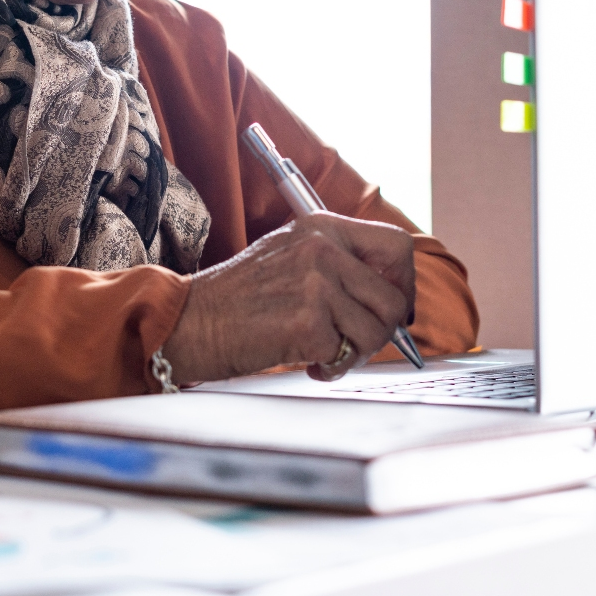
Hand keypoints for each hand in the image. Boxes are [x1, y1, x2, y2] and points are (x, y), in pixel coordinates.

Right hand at [160, 213, 414, 383]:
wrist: (191, 321)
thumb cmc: (238, 298)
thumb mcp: (290, 256)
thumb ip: (338, 264)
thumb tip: (392, 297)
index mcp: (322, 227)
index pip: (396, 246)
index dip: (404, 283)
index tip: (395, 307)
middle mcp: (323, 249)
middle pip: (394, 298)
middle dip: (382, 330)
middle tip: (355, 343)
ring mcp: (317, 285)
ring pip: (376, 331)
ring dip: (355, 352)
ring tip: (322, 352)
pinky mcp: (309, 324)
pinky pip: (347, 356)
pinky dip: (330, 369)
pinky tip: (304, 361)